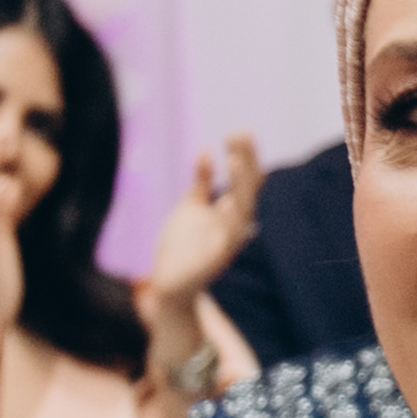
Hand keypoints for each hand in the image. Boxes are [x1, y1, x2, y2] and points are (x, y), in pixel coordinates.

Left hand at [142, 135, 265, 312]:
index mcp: (230, 213)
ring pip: (242, 211)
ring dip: (241, 185)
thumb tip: (207, 151)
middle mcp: (234, 226)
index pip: (245, 181)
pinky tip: (224, 202)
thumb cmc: (183, 247)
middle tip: (241, 133)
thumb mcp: (192, 207)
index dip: (245, 157)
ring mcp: (227, 243)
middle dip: (246, 162)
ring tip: (236, 159)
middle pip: (248, 189)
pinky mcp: (215, 260)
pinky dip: (229, 221)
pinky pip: (228, 239)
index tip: (239, 132)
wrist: (169, 285)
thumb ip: (202, 183)